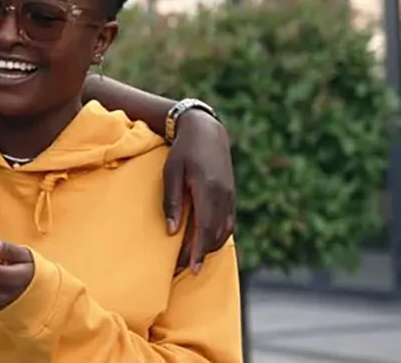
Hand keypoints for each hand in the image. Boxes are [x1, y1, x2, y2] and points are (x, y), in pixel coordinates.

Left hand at [164, 109, 235, 273]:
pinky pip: (227, 222)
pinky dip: (218, 236)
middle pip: (215, 234)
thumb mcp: (171, 172)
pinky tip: (205, 244)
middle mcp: (224, 196)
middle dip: (201, 254)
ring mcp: (230, 196)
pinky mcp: (231, 195)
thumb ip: (172, 202)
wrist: (207, 132)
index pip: (204, 229)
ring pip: (224, 231)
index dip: (198, 251)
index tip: (190, 269)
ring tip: (193, 260)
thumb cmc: (183, 151)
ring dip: (210, 248)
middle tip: (185, 270)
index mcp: (208, 190)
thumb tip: (171, 232)